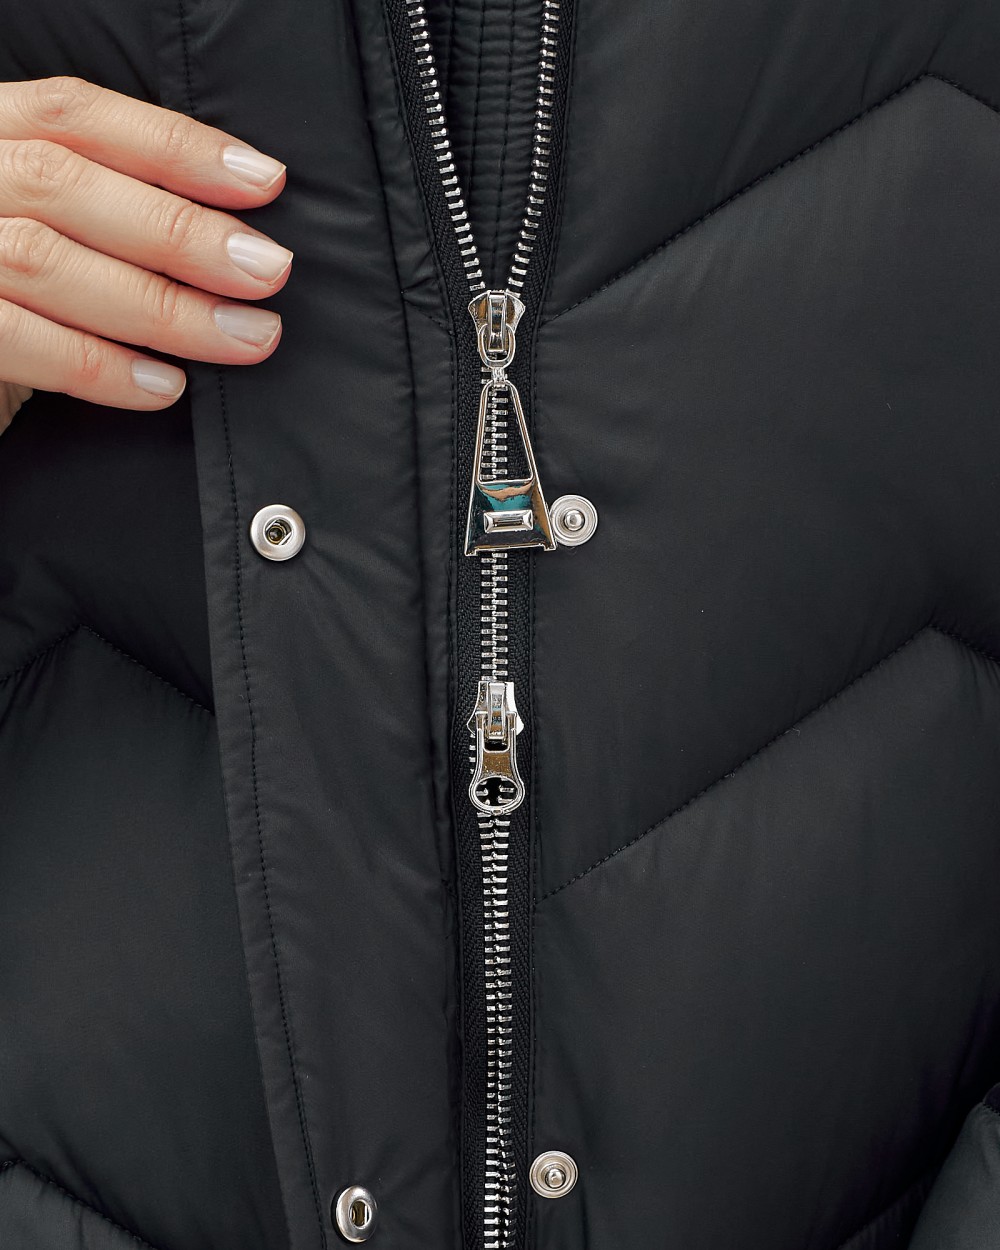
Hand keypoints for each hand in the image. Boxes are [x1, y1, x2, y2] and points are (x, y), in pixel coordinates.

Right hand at [0, 75, 293, 432]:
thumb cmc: (19, 299)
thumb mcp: (54, 229)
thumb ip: (112, 211)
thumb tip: (237, 240)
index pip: (74, 116)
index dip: (174, 146)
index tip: (264, 181)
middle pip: (63, 184)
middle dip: (180, 231)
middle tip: (268, 270)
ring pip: (43, 262)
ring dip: (161, 307)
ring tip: (242, 337)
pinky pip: (15, 339)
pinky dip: (97, 366)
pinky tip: (165, 387)